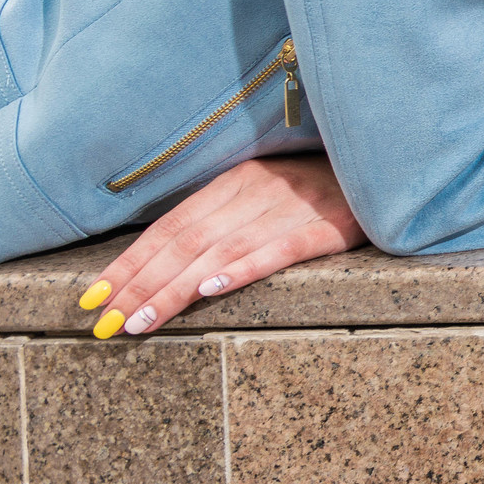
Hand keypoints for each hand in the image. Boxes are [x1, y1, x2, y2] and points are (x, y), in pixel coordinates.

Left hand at [75, 155, 364, 338]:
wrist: (391, 160)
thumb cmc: (327, 184)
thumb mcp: (270, 188)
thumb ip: (226, 213)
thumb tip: (170, 257)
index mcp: (237, 180)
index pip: (169, 225)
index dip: (129, 261)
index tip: (92, 296)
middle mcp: (257, 191)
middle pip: (185, 242)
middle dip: (138, 284)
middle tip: (103, 323)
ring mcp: (294, 207)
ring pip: (220, 251)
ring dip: (174, 289)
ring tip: (139, 322)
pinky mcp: (331, 225)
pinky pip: (281, 249)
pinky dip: (244, 268)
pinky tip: (213, 287)